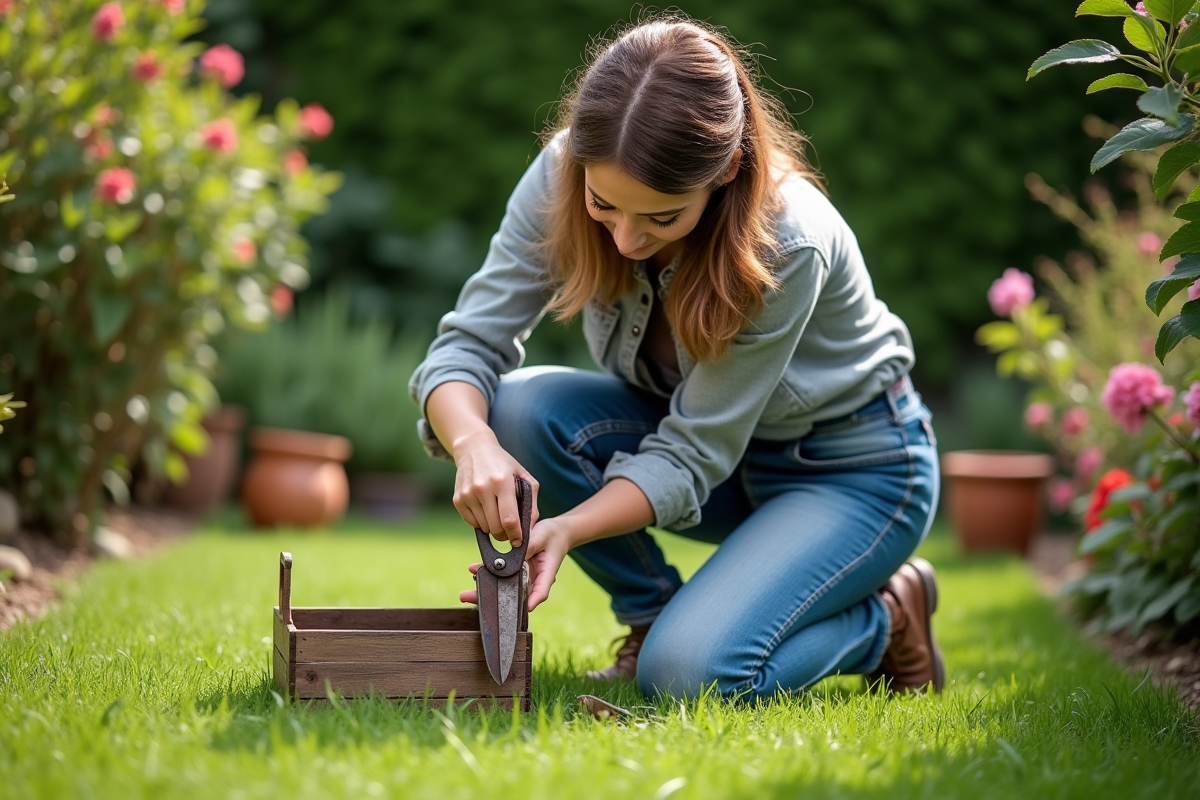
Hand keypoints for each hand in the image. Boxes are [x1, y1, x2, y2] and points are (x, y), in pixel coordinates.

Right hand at [450, 430, 538, 545]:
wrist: (474, 449)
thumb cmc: (503, 464)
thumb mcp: (523, 476)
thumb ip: (531, 502)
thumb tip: (530, 528)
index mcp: (502, 482)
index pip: (509, 519)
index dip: (516, 534)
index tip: (519, 541)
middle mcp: (482, 488)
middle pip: (495, 527)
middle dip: (505, 534)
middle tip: (509, 531)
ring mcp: (468, 494)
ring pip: (484, 527)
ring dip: (493, 528)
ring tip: (498, 516)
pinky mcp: (458, 499)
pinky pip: (472, 523)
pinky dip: (481, 523)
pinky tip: (486, 511)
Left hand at [459, 516, 571, 610]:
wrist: (557, 532)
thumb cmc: (552, 534)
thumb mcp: (541, 536)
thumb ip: (527, 547)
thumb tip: (509, 558)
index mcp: (546, 574)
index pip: (541, 592)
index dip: (533, 601)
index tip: (525, 608)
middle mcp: (534, 580)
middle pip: (518, 596)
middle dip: (497, 601)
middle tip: (477, 601)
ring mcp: (525, 577)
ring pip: (507, 589)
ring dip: (489, 591)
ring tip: (468, 594)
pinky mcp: (517, 572)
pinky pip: (503, 577)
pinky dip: (489, 576)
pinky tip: (474, 571)